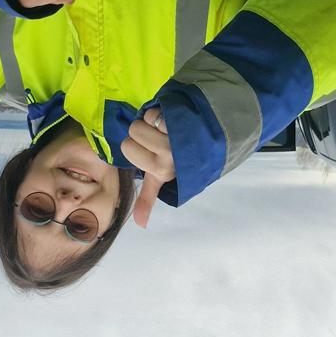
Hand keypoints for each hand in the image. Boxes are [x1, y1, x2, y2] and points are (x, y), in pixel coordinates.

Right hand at [121, 107, 175, 228]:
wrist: (208, 142)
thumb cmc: (179, 161)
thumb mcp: (162, 179)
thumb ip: (148, 198)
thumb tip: (141, 225)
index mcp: (160, 170)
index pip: (127, 147)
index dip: (135, 144)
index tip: (148, 150)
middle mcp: (168, 154)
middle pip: (134, 130)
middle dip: (142, 130)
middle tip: (156, 137)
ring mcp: (177, 136)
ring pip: (145, 119)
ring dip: (152, 120)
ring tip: (165, 128)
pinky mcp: (184, 120)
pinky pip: (158, 110)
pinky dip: (161, 111)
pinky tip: (172, 119)